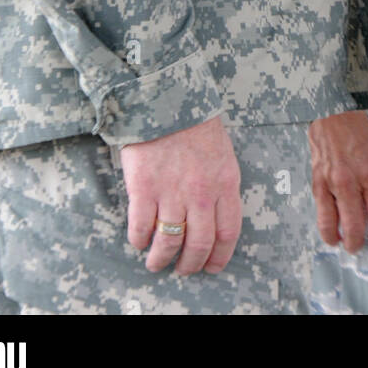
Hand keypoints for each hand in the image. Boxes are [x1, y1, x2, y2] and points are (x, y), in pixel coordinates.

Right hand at [119, 115, 241, 274]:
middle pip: (199, 244)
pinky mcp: (144, 187)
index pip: (228, 234)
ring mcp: (172, 191)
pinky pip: (141, 227)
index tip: (211, 267)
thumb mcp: (223, 155)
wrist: (167, 97)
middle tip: (182, 269)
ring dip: (161, 260)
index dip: (219, 258)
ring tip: (156, 263)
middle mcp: (201, 193)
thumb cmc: (196, 125)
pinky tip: (139, 240)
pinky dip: (139, 240)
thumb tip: (215, 219)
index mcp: (225, 183)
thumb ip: (222, 187)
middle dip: (190, 265)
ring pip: (169, 243)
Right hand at [308, 111, 367, 255]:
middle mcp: (350, 181)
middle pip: (354, 224)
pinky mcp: (315, 179)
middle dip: (357, 243)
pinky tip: (329, 229)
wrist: (331, 110)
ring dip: (337, 238)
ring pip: (331, 222)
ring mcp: (330, 182)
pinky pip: (320, 209)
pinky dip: (325, 223)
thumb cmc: (358, 130)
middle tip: (359, 248)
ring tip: (341, 243)